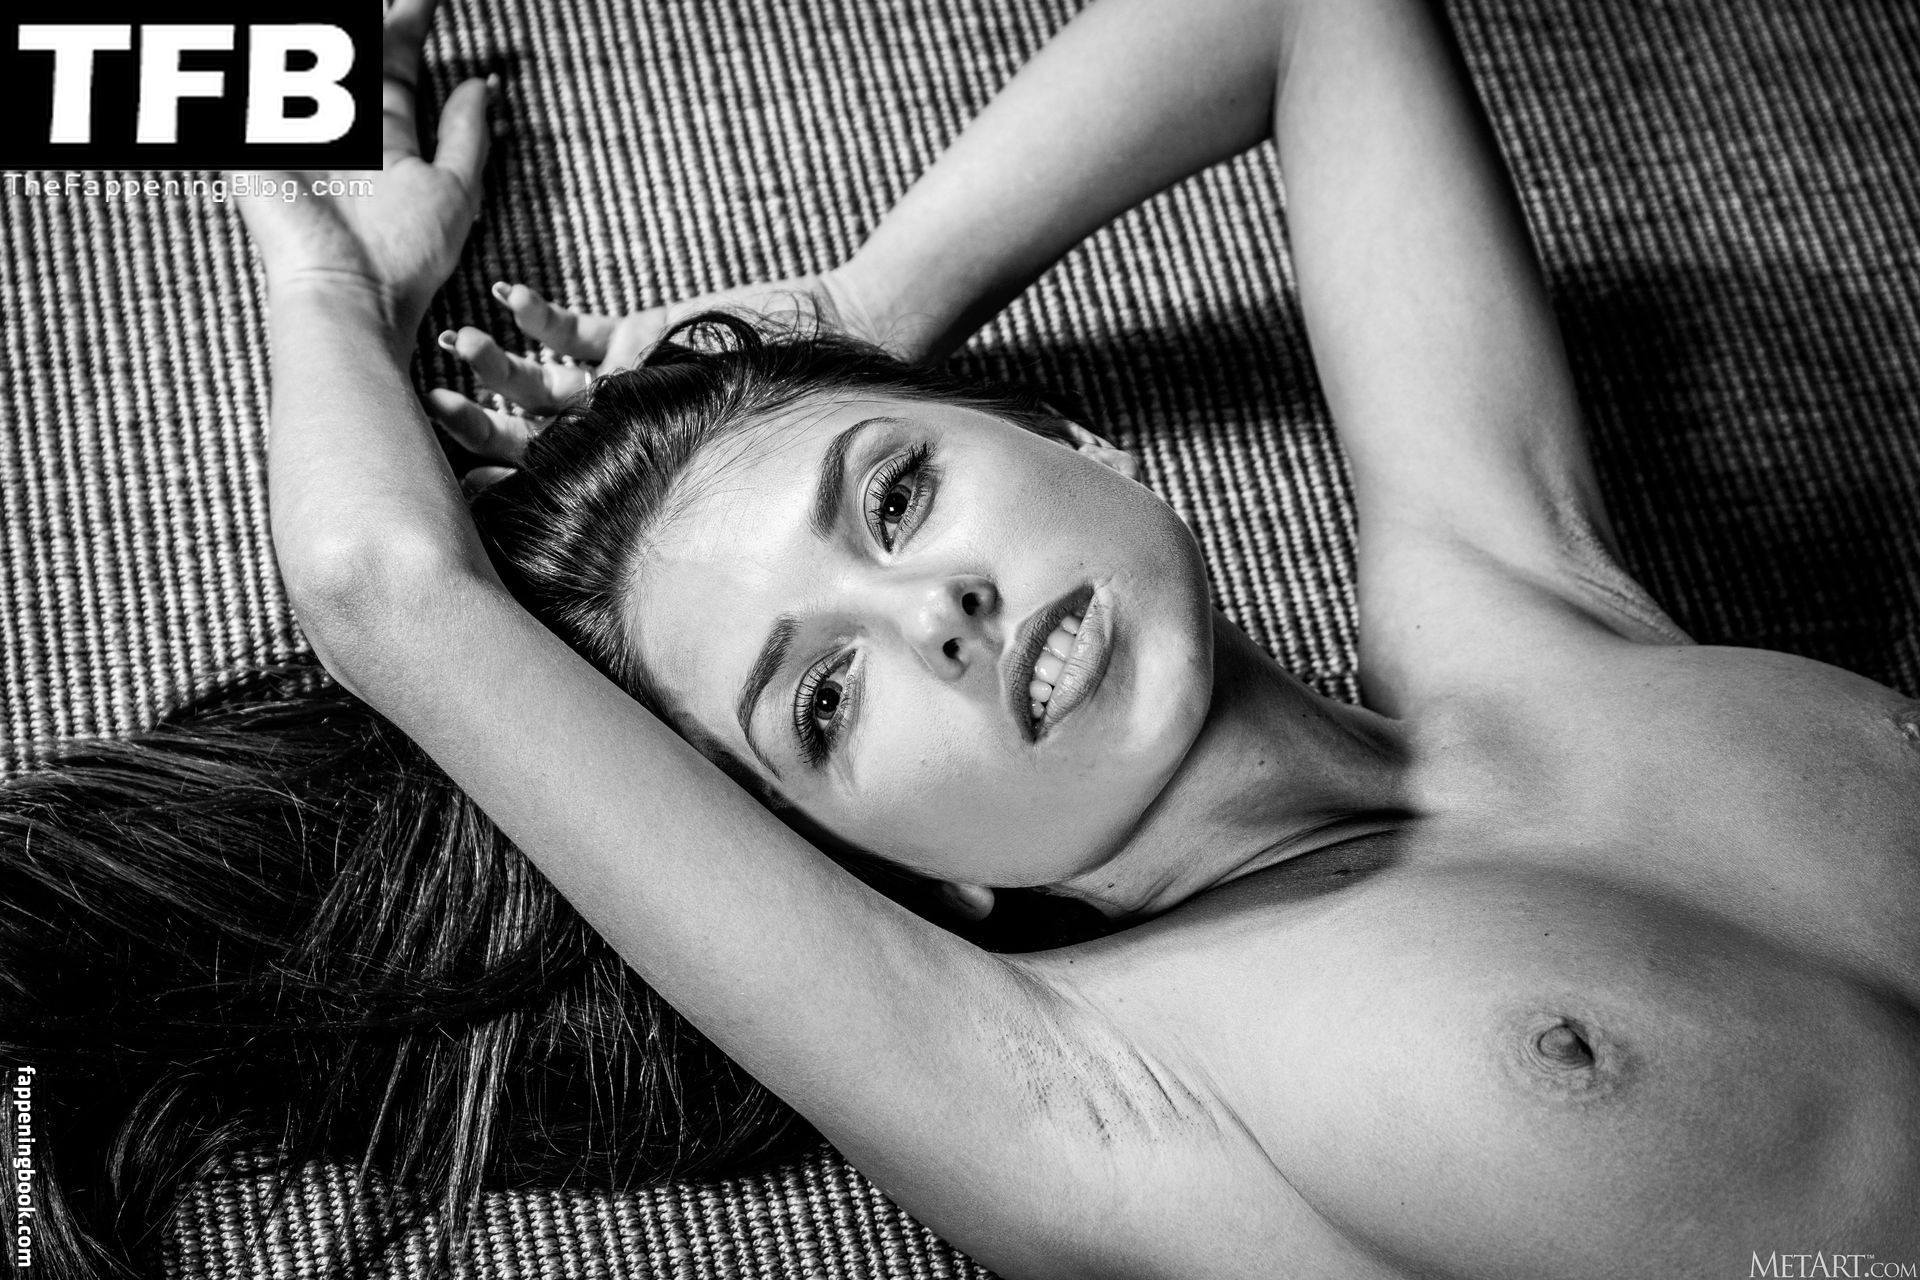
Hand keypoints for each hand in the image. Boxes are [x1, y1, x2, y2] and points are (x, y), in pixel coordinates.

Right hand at [232, 0, 488, 339]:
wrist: (349, 291)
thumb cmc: (407, 254)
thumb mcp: (455, 191)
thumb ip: (466, 137)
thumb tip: (481, 85)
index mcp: (386, 138)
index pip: (396, 64)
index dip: (410, 25)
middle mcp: (343, 130)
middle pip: (350, 50)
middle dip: (372, 18)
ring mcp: (299, 134)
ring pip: (302, 58)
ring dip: (320, 34)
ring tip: (354, 13)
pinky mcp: (257, 144)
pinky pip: (256, 83)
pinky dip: (262, 58)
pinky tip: (283, 41)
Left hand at [426, 270, 895, 474]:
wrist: (836, 332)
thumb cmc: (789, 410)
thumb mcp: (710, 446)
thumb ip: (649, 470)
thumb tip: (595, 534)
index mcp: (627, 475)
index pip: (547, 486)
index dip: (496, 482)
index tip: (451, 481)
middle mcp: (614, 436)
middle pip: (525, 435)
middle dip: (476, 421)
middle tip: (433, 404)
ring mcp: (620, 386)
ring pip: (540, 381)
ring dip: (498, 363)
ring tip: (462, 343)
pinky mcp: (633, 338)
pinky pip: (575, 332)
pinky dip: (540, 316)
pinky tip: (511, 298)